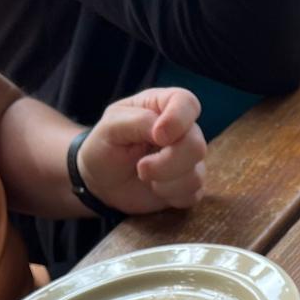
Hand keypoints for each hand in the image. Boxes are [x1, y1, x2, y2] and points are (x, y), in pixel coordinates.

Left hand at [77, 88, 206, 214]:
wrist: (103, 181)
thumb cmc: (106, 147)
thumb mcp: (111, 127)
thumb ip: (138, 121)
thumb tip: (163, 132)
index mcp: (163, 106)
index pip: (187, 103)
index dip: (178, 120)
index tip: (158, 137)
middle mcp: (182, 130)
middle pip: (196, 145)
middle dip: (167, 163)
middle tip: (141, 168)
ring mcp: (189, 159)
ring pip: (195, 175)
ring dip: (165, 182)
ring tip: (144, 177)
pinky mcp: (189, 184)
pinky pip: (193, 194)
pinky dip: (171, 196)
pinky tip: (155, 189)